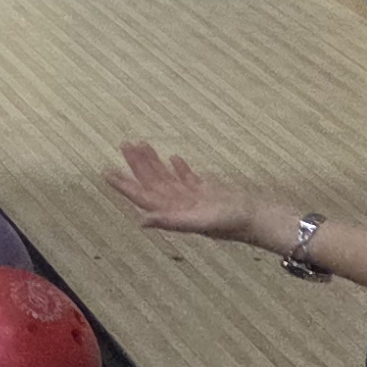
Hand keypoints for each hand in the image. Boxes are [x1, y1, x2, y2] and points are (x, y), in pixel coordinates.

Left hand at [109, 143, 291, 248]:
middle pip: (152, 183)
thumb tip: (141, 220)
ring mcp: (194, 198)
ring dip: (154, 162)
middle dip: (137, 165)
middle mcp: (180, 206)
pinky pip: (188, 178)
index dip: (125, 185)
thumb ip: (170, 222)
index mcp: (175, 213)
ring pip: (167, 178)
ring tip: (142, 144)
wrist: (259, 217)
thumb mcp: (200, 222)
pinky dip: (179, 168)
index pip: (143, 197)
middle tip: (124, 144)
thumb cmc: (231, 222)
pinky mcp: (208, 192)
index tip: (107, 172)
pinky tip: (173, 158)